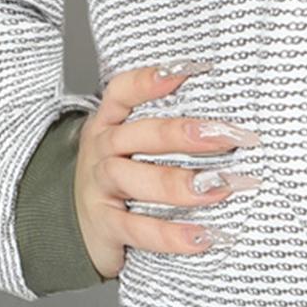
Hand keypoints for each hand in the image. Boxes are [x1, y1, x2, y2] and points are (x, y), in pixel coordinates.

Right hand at [74, 62, 264, 277]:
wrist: (74, 229)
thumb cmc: (119, 182)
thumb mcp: (131, 149)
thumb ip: (169, 135)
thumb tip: (232, 128)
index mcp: (110, 124)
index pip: (123, 91)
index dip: (152, 79)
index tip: (192, 70)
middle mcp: (103, 151)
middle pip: (142, 134)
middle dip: (188, 134)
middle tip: (230, 137)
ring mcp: (101, 188)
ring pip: (136, 179)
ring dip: (182, 184)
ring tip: (221, 187)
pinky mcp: (105, 226)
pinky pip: (139, 229)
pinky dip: (172, 235)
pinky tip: (202, 236)